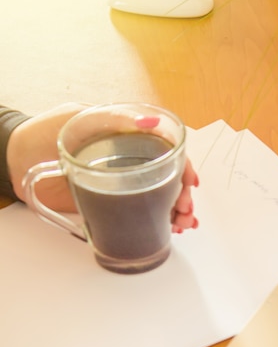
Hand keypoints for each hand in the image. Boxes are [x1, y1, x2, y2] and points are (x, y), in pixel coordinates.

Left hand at [7, 103, 198, 231]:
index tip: (190, 182)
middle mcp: (128, 161)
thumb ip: (115, 120)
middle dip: (183, 196)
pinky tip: (171, 227)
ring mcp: (120, 183)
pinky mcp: (108, 201)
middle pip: (168, 178)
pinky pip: (139, 211)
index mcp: (126, 137)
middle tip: (185, 211)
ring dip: (177, 211)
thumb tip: (151, 123)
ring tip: (183, 224)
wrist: (15, 159)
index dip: (183, 166)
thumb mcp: (81, 119)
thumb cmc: (45, 133)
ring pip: (159, 197)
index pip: (166, 150)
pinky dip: (159, 220)